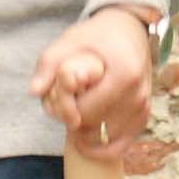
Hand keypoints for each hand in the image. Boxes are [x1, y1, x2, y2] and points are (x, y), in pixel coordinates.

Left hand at [31, 4, 159, 154]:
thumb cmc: (97, 36)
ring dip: (85, 133)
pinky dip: (100, 148)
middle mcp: (138, 96)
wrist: (130, 30)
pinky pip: (119, 147)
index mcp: (124, 76)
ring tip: (80, 112)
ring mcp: (143, 109)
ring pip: (103, 140)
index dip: (65, 109)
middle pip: (94, 129)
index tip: (61, 95)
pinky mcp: (144, 117)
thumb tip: (35, 91)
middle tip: (69, 102)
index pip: (85, 112)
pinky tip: (87, 138)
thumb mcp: (70, 41)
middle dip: (74, 121)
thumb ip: (49, 64)